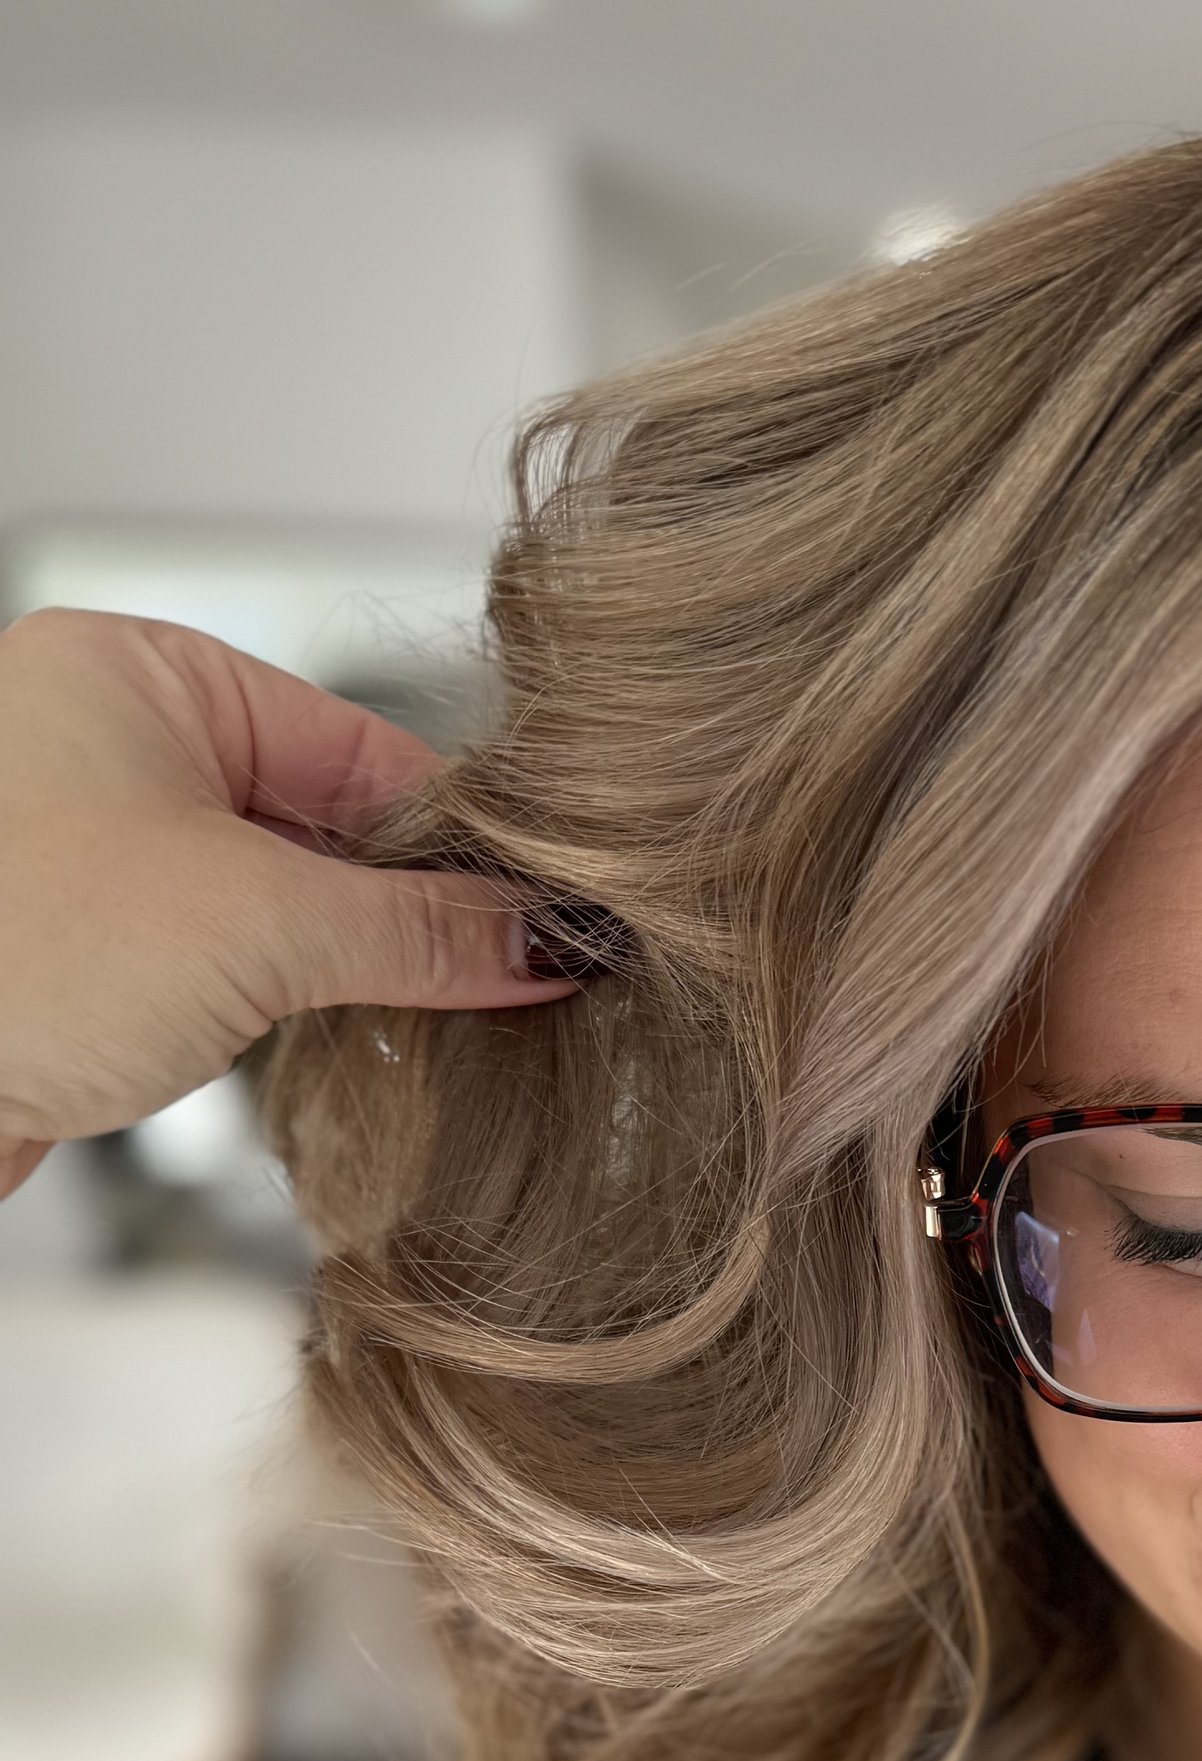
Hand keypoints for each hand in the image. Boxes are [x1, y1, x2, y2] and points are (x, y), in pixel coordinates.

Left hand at [0, 609, 576, 1203]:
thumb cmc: (10, 958)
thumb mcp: (255, 929)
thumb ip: (417, 932)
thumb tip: (545, 938)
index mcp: (139, 673)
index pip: (360, 743)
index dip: (462, 838)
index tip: (548, 915)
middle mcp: (108, 742)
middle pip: (326, 821)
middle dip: (409, 908)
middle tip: (512, 981)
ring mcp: (89, 847)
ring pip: (280, 897)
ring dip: (353, 965)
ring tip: (441, 1021)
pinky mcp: (80, 946)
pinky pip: (225, 957)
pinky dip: (289, 1002)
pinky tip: (346, 1047)